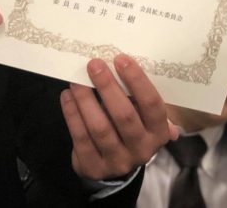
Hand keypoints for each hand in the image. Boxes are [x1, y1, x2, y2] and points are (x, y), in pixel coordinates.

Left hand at [60, 54, 176, 180]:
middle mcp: (142, 149)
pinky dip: (72, 115)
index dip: (137, 80)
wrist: (115, 168)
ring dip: (86, 100)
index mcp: (158, 132)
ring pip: (100, 128)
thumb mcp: (143, 115)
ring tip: (76, 80)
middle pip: (124, 116)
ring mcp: (117, 161)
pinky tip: (67, 96)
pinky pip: (81, 138)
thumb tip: (127, 64)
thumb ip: (138, 95)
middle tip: (94, 64)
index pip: (152, 104)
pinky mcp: (93, 168)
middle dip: (108, 87)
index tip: (120, 58)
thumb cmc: (131, 127)